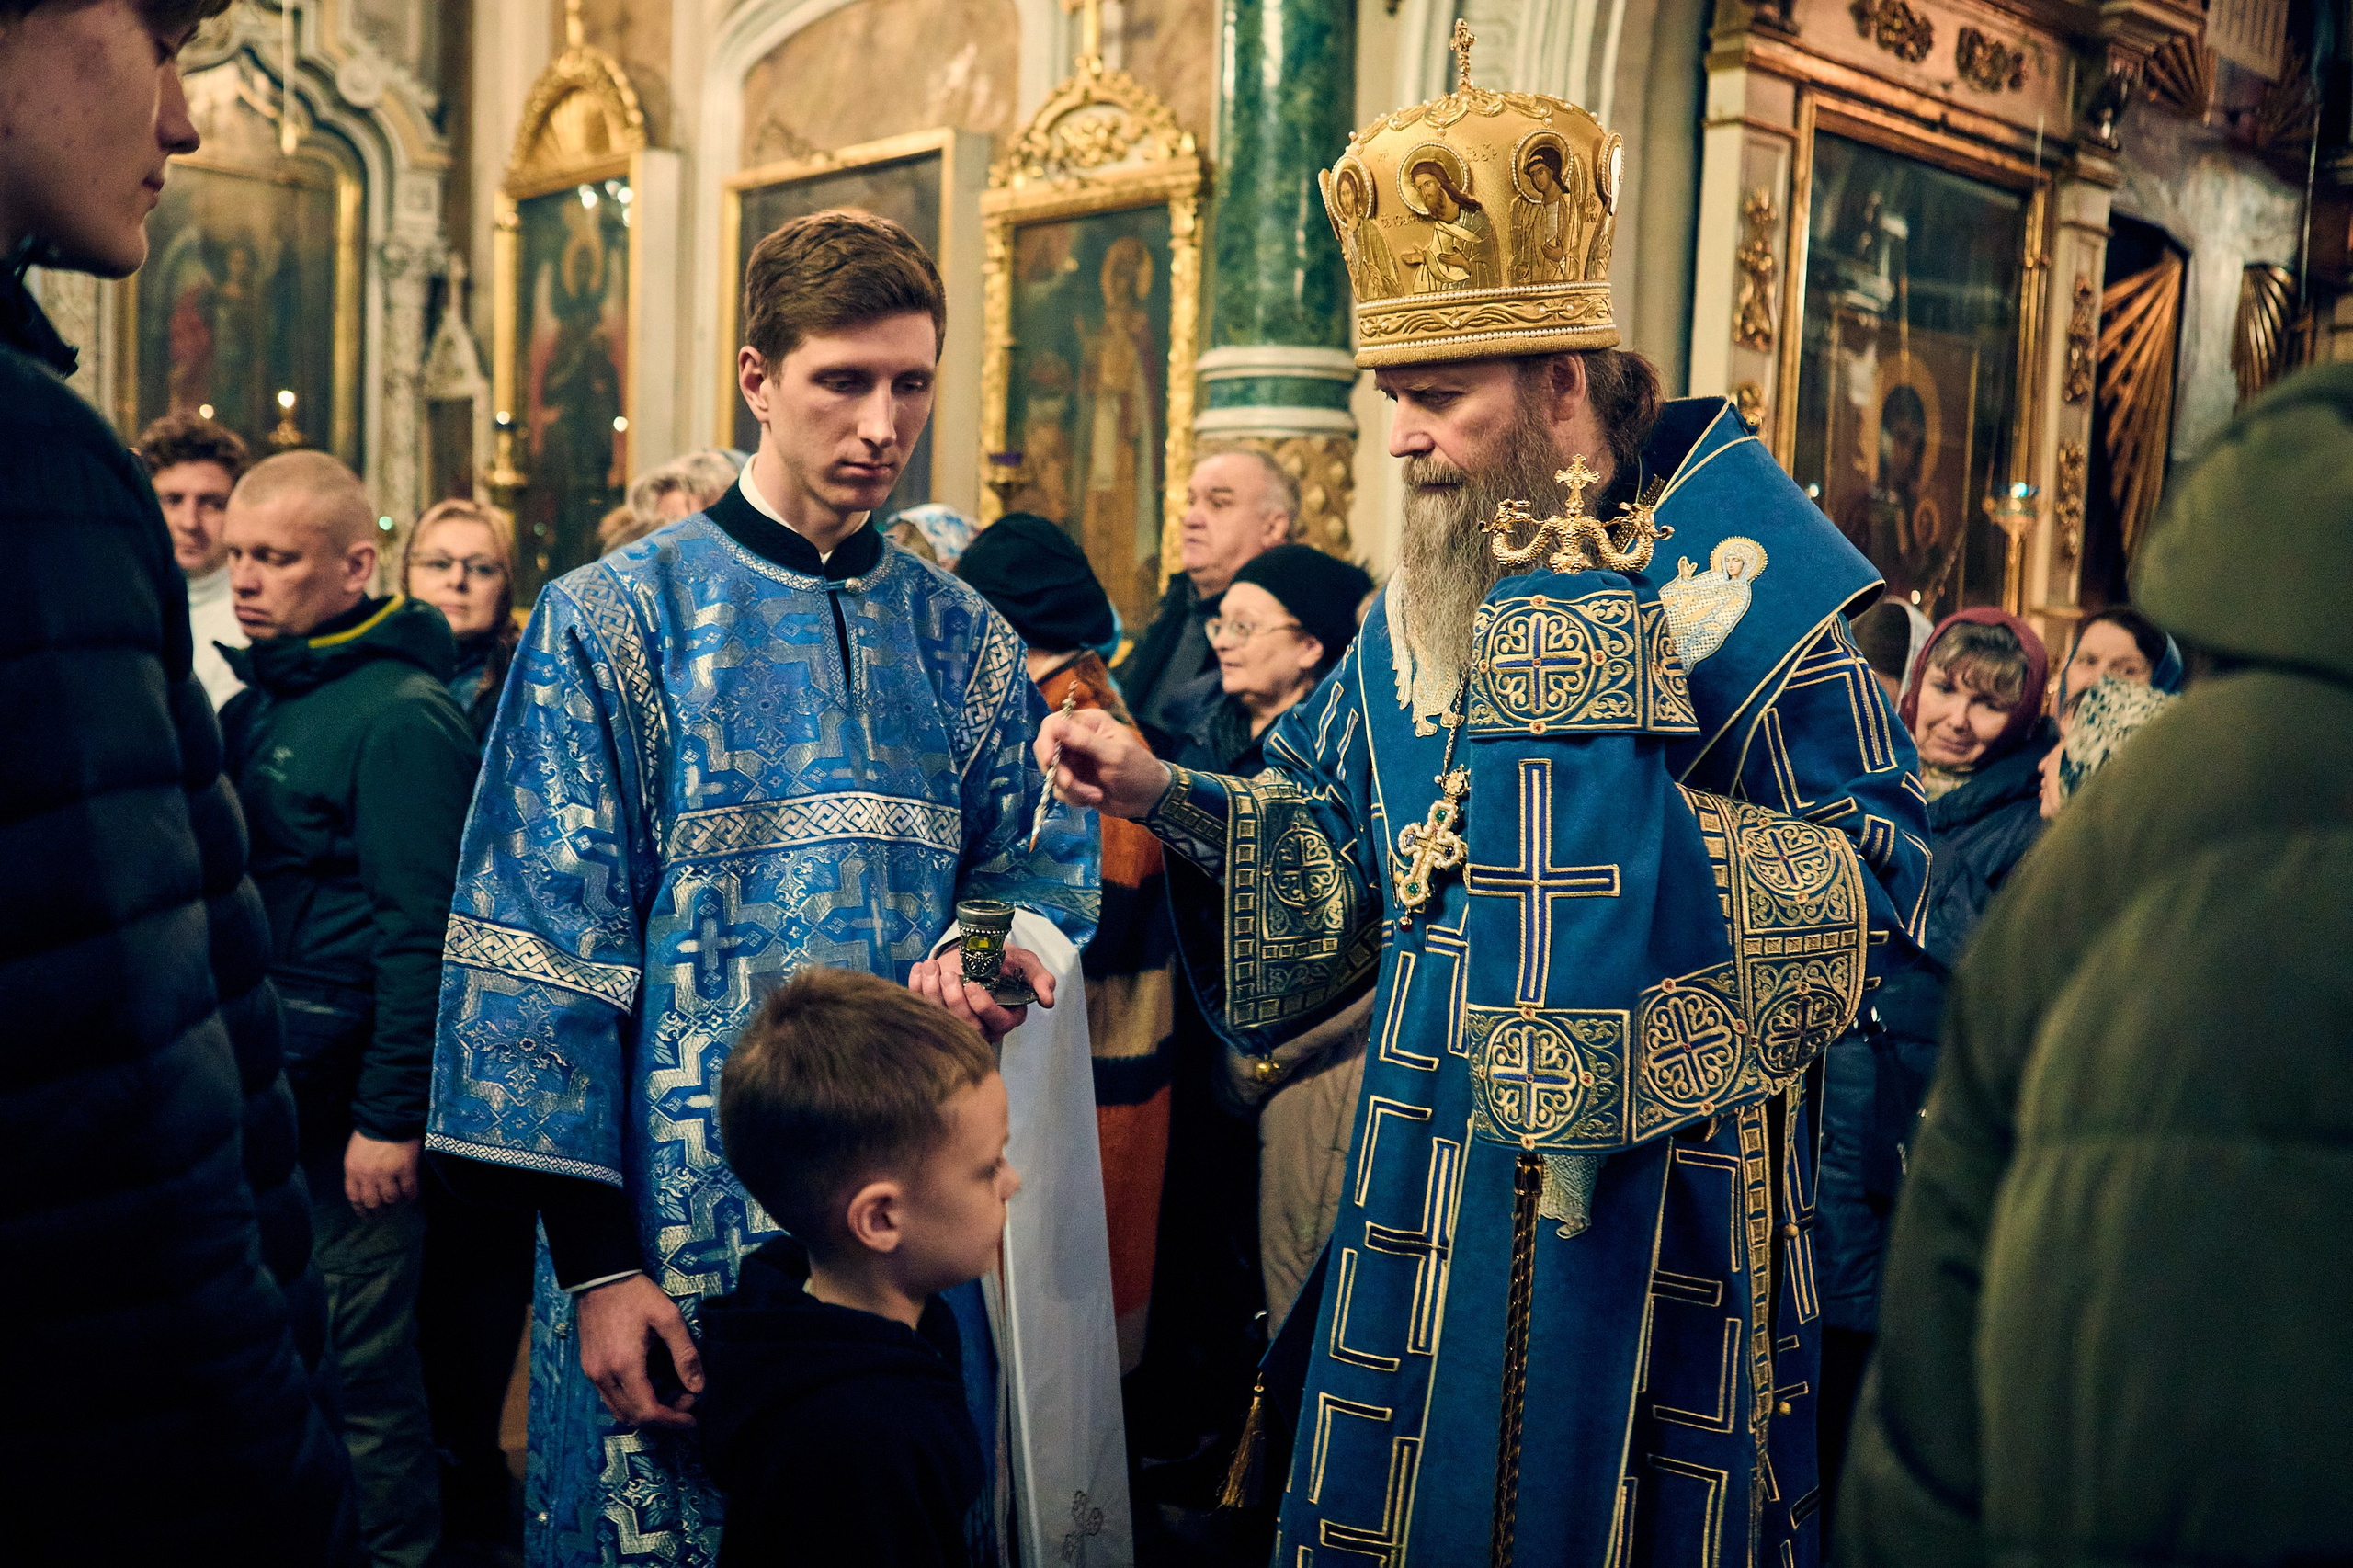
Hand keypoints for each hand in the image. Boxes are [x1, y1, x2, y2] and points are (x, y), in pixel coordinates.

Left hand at [344, 1132, 420, 1213]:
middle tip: (384, 1214)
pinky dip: (410, 1196)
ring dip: (395, 1203)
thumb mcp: (356, 1152)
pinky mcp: (406, 1169)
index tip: (367, 1215)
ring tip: (399, 1203)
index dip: (361, 1210)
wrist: (389, 1115)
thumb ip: (359, 1170)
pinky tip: (411, 1196)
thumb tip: (368, 1187)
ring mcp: (387, 1173)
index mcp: (353, 1170)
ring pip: (391, 1199)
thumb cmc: (370, 1131)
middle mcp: (368, 1175)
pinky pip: (409, 1190)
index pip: (354, 1197)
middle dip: (378, 1212)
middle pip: (372, 1203)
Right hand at [577, 1274, 703, 1429]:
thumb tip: (698, 1387)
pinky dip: (632, 1401)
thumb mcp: (669, 1317)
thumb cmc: (636, 1295)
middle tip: (686, 1399)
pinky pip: (610, 1398)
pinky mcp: (589, 1368)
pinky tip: (650, 1386)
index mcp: (625, 1365)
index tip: (692, 1419)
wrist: (599, 1277)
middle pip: (634, 1417)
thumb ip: (685, 1354)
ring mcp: (593, 1374)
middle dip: (664, 1416)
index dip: (673, 1420)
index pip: (648, 1411)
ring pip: (620, 1411)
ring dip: (647, 1411)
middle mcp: (604, 1376)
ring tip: (672, 1393)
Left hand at [909, 942, 1055, 1044]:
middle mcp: (982, 1026)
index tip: (972, 985)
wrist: (977, 952)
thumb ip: (1039, 979)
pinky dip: (916, 987)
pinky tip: (920, 968)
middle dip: (953, 999)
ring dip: (932, 992)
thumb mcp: (1025, 964)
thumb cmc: (1005, 961)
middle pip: (967, 1026)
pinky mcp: (935, 1015)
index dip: (983, 1007)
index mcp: (1006, 1017)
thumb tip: (1048, 1000)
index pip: (997, 1023)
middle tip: (948, 974)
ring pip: (942, 1020)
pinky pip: (923, 1009)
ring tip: (932, 966)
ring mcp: (957, 1023)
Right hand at [1034, 708, 1171, 820]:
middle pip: (1046, 750)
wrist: (1147, 800)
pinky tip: (1094, 797)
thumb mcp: (1114, 755)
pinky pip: (1059, 790)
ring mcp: (1074, 761)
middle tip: (1071, 783)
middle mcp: (1077, 739)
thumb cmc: (1138, 770)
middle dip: (1058, 771)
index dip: (1046, 741)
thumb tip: (1057, 725)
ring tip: (1096, 794)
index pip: (1053, 724)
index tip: (1048, 760)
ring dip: (1071, 788)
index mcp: (1088, 723)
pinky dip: (1074, 797)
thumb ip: (1085, 741)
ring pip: (1053, 773)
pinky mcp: (1074, 780)